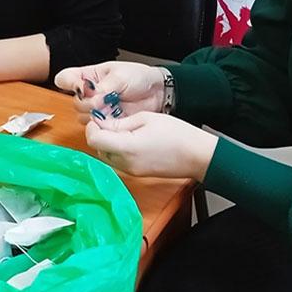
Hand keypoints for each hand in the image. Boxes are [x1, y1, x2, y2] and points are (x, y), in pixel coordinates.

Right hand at [54, 61, 165, 123]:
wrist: (157, 92)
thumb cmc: (138, 77)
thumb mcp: (120, 76)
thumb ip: (103, 87)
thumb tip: (91, 98)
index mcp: (88, 77)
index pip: (66, 79)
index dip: (70, 83)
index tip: (82, 86)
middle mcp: (89, 94)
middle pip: (74, 102)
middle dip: (89, 103)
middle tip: (105, 99)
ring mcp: (97, 109)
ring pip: (83, 117)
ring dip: (97, 114)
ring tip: (114, 107)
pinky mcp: (106, 122)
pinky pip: (97, 128)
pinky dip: (105, 124)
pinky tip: (116, 116)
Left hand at [86, 111, 218, 179]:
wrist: (198, 156)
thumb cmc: (177, 134)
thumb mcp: (146, 119)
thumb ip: (121, 122)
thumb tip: (103, 123)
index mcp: (127, 147)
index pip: (94, 139)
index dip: (93, 126)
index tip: (99, 117)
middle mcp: (126, 163)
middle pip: (98, 149)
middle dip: (99, 134)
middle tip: (110, 120)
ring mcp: (131, 171)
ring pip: (107, 156)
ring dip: (108, 143)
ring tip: (123, 129)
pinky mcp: (137, 174)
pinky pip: (118, 161)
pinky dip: (117, 150)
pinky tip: (131, 139)